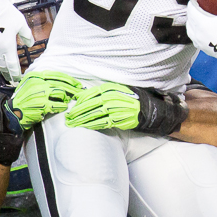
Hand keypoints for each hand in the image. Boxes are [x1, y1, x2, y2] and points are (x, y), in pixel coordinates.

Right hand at [0, 0, 33, 81]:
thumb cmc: (5, 12)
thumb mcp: (20, 23)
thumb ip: (26, 35)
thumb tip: (30, 44)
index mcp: (7, 47)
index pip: (12, 65)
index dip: (15, 74)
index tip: (18, 79)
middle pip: (1, 66)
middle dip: (7, 73)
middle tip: (10, 78)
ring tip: (1, 68)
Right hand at [9, 71, 82, 129]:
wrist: (14, 112)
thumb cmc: (24, 100)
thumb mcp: (30, 85)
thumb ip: (43, 81)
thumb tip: (62, 82)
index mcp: (35, 76)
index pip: (56, 74)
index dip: (68, 79)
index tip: (76, 83)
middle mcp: (38, 83)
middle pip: (61, 83)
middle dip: (72, 88)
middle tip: (79, 91)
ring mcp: (41, 94)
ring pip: (61, 93)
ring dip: (66, 98)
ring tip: (67, 100)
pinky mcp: (43, 105)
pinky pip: (58, 104)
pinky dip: (63, 106)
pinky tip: (63, 107)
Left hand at [65, 83, 187, 135]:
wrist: (149, 109)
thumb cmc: (131, 99)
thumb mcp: (117, 90)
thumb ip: (103, 92)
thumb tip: (84, 95)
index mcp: (110, 89)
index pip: (90, 94)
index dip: (79, 101)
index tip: (71, 106)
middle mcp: (111, 98)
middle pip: (89, 105)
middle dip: (77, 112)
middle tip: (67, 117)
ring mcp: (115, 109)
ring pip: (94, 114)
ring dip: (81, 120)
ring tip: (72, 123)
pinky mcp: (119, 119)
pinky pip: (102, 122)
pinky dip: (92, 125)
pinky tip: (85, 127)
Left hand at [186, 0, 216, 81]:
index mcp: (201, 23)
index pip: (191, 10)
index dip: (192, 3)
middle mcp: (197, 33)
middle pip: (189, 19)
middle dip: (192, 12)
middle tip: (198, 7)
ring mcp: (199, 43)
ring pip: (190, 30)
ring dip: (192, 23)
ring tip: (198, 18)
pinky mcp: (203, 49)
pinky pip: (194, 38)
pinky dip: (195, 32)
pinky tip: (202, 30)